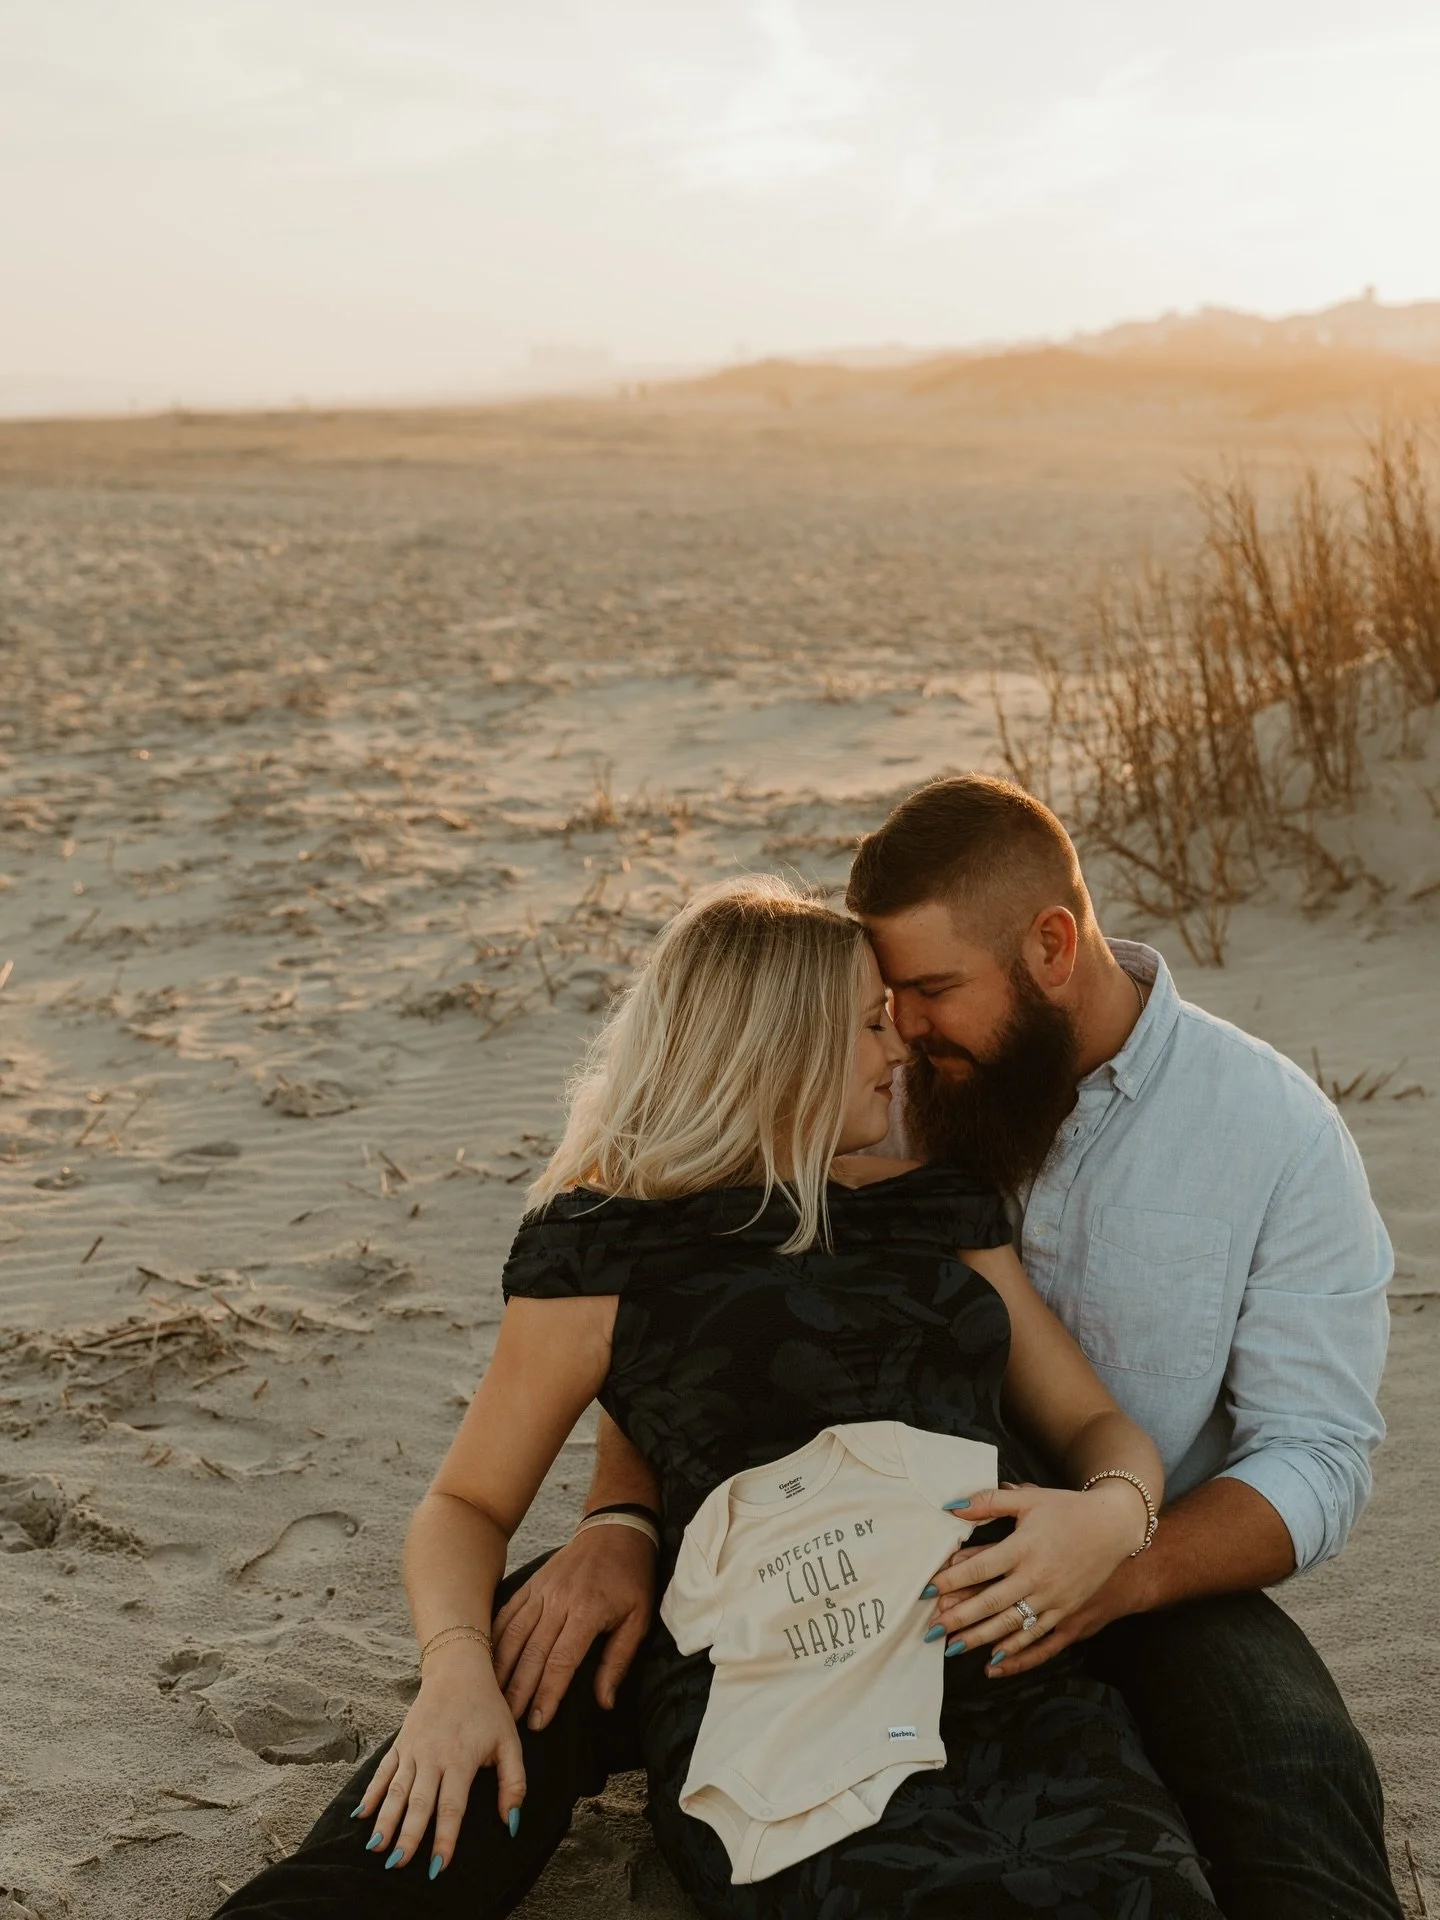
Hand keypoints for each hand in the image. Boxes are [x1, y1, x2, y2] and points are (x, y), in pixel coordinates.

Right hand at [351, 1640, 522, 1879]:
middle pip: (418, 1802)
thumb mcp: (511, 1742)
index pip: (451, 1807)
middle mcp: (433, 1756)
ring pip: (396, 1790)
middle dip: (407, 1835)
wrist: (458, 1670)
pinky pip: (383, 1771)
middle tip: (397, 1864)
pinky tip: (360, 1816)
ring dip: (385, 1820)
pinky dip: (371, 1793)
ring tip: (376, 1848)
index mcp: (461, 1759)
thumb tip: (512, 1823)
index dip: (445, 1839)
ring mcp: (413, 1749)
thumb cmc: (488, 1709)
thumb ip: (514, 1783)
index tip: (438, 1867)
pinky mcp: (400, 1742)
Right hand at [492, 1523, 655, 1730]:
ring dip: (501, 1669)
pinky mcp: (531, 1583)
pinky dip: (495, 1639)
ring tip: (494, 1699)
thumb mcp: (639, 1619)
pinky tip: (487, 1662)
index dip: (547, 1694)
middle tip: (508, 1721)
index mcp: (587, 1610)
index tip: (538, 1722)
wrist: (616, 1529)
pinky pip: (507, 1613)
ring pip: (513, 1634)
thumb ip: (619, 1661)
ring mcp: (541, 1590)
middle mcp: (558, 1600)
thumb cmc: (631, 1577)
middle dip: (518, 1691)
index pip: (561, 1661)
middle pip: (532, 1652)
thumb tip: (604, 1702)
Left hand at [925, 1480, 1149, 1664]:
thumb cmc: (1068, 1510)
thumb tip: (952, 1507)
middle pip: (992, 1603)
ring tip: (952, 1648)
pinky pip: (1039, 1638)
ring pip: (1012, 1625)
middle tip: (930, 1630)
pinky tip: (994, 1661)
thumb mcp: (1030, 1499)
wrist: (1116, 1526)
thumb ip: (989, 1501)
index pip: (980, 1568)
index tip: (926, 1591)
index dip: (951, 1580)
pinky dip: (1016, 1653)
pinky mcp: (1068, 1612)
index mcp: (1024, 1547)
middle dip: (959, 1619)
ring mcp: (1054, 1598)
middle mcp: (1038, 1576)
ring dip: (980, 1639)